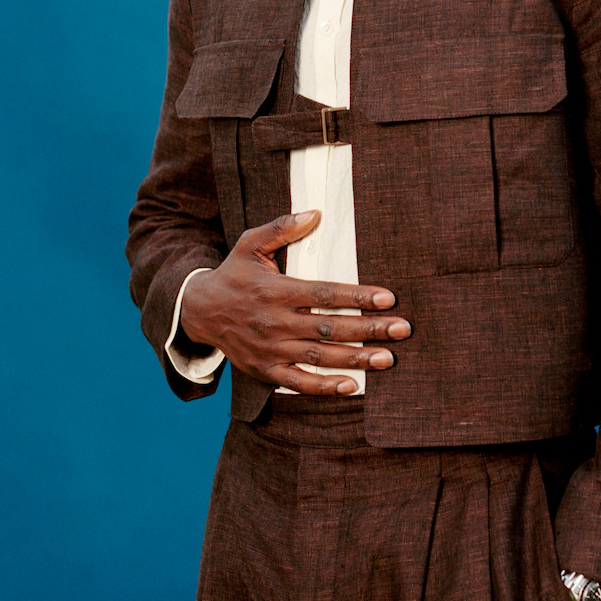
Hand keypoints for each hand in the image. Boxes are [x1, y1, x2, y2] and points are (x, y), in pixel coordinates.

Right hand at [179, 210, 409, 394]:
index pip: (324, 293)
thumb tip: (315, 214)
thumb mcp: (249, 244)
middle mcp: (274, 321)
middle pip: (329, 326)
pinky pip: (298, 381)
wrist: (198, 311)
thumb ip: (281, 228)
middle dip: (368, 329)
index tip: (388, 298)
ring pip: (319, 355)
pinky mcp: (265, 369)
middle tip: (402, 329)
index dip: (357, 296)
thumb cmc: (233, 274)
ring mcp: (270, 348)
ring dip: (355, 358)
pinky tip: (351, 386)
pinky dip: (323, 386)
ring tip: (388, 358)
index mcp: (275, 290)